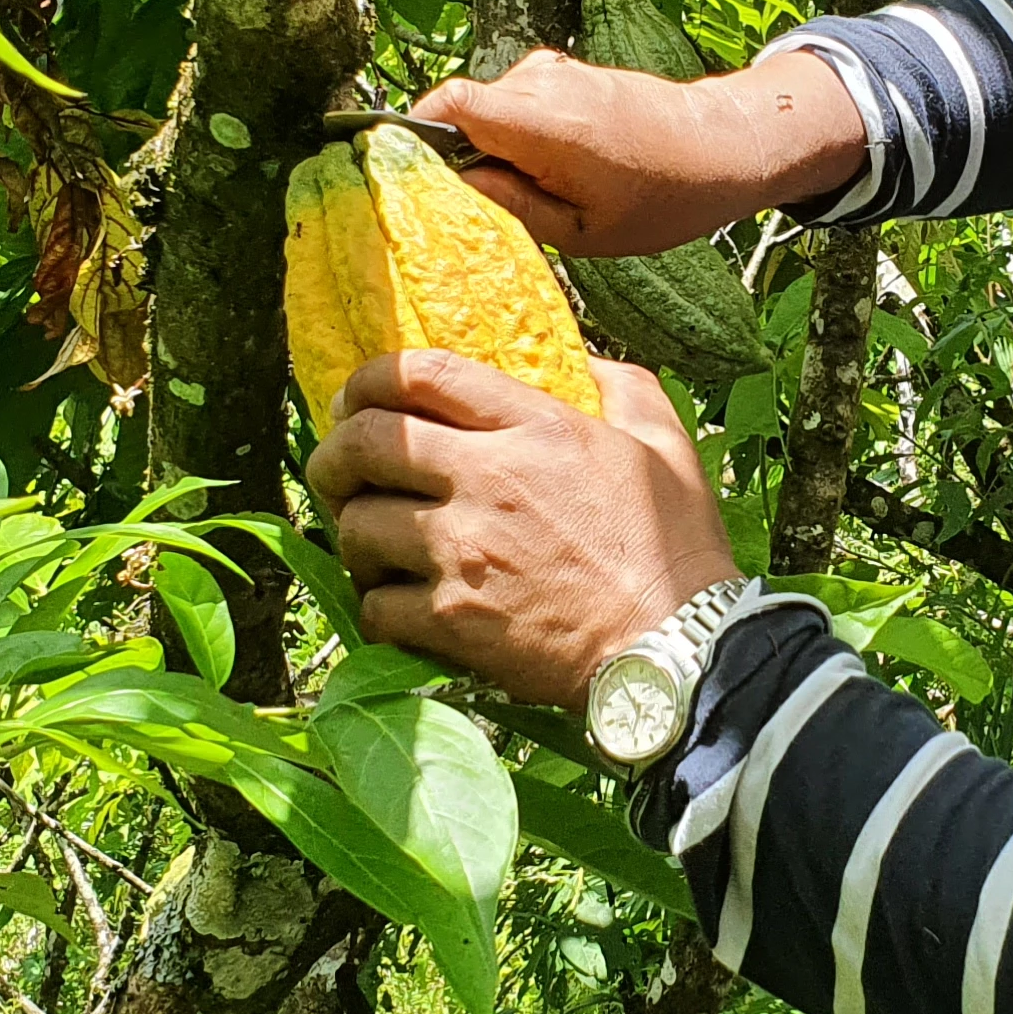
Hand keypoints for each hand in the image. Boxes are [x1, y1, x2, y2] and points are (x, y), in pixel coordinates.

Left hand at [300, 351, 743, 708]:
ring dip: (355, 535)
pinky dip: (377, 606)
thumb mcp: (666, 444)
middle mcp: (487, 480)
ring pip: (356, 526)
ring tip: (374, 547)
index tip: (359, 396)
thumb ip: (623, 386)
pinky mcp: (451, 620)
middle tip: (338, 470)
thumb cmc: (677, 550)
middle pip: (365, 443)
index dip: (370, 377)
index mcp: (536, 427)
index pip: (421, 373)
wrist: (676, 652)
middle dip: (335, 453)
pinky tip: (399, 605)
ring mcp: (462, 552)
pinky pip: (374, 605)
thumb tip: (583, 360)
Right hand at [408, 47, 866, 257]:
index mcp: (540, 121)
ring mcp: (554, 71)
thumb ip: (510, 206)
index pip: (445, 104)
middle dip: (453, 151)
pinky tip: (547, 169)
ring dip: (491, 146)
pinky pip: (515, 103)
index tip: (399, 171)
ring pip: (489, 108)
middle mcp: (540, 83)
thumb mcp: (582, 230)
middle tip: (469, 200)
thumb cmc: (663, 196)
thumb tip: (453, 186)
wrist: (724, 144)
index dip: (410, 133)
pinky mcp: (565, 72)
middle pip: (459, 108)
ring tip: (527, 189)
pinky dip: (514, 134)